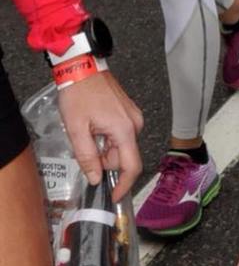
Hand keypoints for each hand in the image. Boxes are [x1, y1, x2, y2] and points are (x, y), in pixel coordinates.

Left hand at [57, 71, 143, 203]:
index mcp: (124, 130)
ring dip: (105, 150)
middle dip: (105, 162)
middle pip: (124, 156)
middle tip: (85, 154)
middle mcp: (135, 124)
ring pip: (122, 146)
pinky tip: (94, 129)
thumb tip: (96, 178)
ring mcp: (134, 116)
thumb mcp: (76, 130)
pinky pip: (121, 135)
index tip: (113, 197)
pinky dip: (108, 139)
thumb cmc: (79, 96)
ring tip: (87, 135)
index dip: (123, 185)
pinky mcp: (129, 112)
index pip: (132, 166)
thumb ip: (87, 157)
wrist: (83, 68)